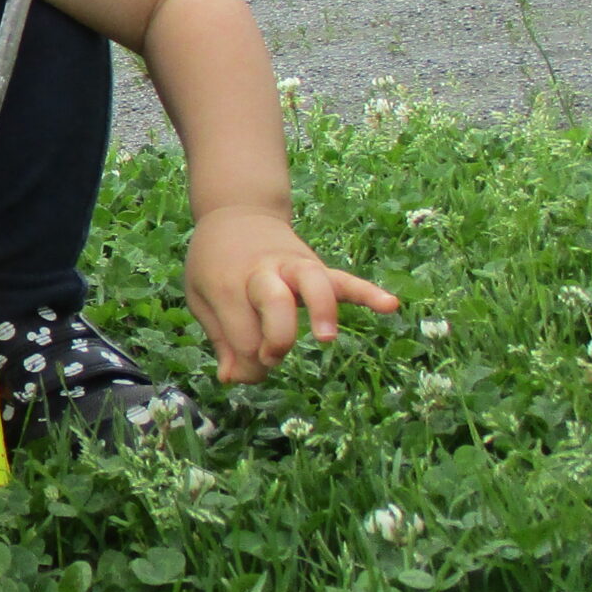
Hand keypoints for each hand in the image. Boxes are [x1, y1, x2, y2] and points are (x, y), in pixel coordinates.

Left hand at [184, 205, 397, 382]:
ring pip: (313, 282)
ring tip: (326, 339)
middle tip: (272, 358)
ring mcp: (292, 266)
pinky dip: (368, 291)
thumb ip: (221, 338)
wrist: (237, 213)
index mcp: (226, 284)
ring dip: (322, 311)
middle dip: (276, 338)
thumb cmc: (214, 263)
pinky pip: (345, 279)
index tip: (244, 371)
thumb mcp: (200, 297)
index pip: (241, 336)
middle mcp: (262, 272)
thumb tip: (235, 378)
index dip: (246, 365)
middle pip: (274, 302)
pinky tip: (390, 306)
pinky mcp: (316, 266)